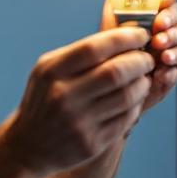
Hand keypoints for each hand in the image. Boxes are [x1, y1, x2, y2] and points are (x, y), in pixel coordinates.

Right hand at [5, 27, 154, 175]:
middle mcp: (63, 96)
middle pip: (115, 72)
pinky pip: (126, 119)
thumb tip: (126, 31)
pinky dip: (136, 105)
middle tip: (147, 59)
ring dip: (142, 83)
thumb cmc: (46, 99)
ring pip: (126, 96)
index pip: (94, 48)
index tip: (141, 35)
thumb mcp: (49, 70)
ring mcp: (78, 122)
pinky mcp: (91, 143)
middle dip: (140, 61)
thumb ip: (82, 52)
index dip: (124, 38)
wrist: (29, 145)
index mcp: (52, 72)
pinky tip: (134, 99)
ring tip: (143, 78)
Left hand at [101, 0, 176, 111]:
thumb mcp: (110, 25)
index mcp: (153, 12)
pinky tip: (160, 74)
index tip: (163, 0)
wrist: (111, 86)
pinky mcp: (173, 70)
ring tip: (162, 55)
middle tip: (159, 27)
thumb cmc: (112, 52)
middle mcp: (165, 27)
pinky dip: (171, 70)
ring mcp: (171, 48)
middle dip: (171, 20)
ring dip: (173, 44)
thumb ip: (117, 4)